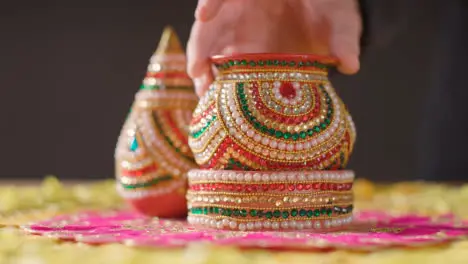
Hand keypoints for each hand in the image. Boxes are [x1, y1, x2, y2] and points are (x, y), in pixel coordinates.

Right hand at [187, 0, 361, 96]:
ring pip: (210, 46)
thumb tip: (350, 64)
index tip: (204, 14)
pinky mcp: (240, 49)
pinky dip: (216, 81)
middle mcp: (242, 7)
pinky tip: (216, 100)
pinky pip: (222, 63)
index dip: (214, 0)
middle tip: (198, 72)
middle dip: (200, 46)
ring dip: (203, 70)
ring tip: (205, 95)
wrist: (329, 13)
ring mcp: (239, 29)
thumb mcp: (340, 16)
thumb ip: (343, 36)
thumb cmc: (331, 5)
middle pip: (210, 23)